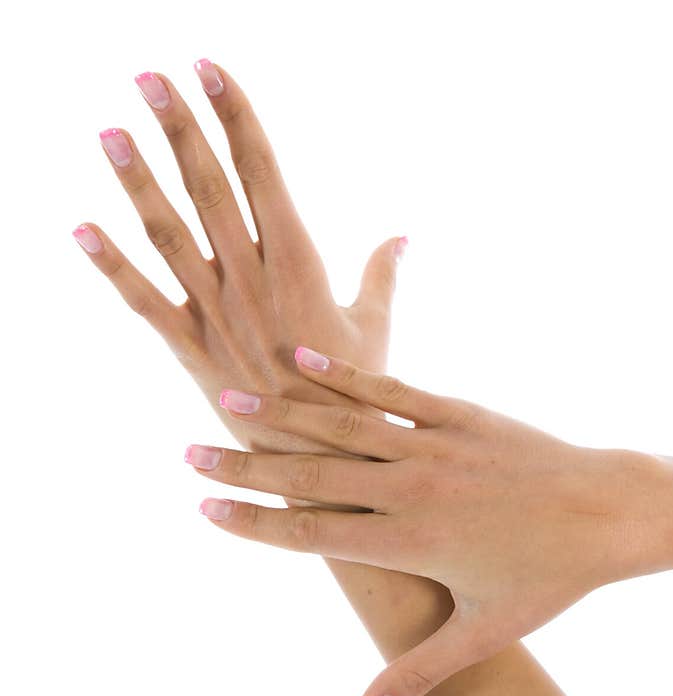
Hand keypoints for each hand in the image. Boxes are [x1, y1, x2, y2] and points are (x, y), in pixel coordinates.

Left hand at [73, 60, 405, 458]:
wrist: (325, 460)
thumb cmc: (356, 395)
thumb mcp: (376, 329)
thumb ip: (383, 275)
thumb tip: (401, 235)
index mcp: (299, 262)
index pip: (262, 170)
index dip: (235, 115)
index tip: (210, 68)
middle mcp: (251, 277)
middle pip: (209, 187)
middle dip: (179, 127)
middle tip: (149, 75)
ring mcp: (216, 311)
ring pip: (169, 234)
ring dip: (137, 180)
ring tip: (109, 130)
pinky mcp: (191, 348)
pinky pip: (143, 301)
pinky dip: (111, 266)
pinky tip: (80, 228)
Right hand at [187, 348, 672, 695]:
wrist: (615, 512)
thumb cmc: (551, 579)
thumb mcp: (483, 635)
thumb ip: (414, 675)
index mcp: (411, 544)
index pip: (312, 535)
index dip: (253, 525)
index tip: (204, 511)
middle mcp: (412, 488)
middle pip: (311, 476)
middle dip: (246, 467)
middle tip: (190, 455)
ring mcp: (434, 444)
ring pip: (341, 426)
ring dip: (281, 414)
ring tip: (228, 402)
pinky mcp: (460, 413)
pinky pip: (390, 390)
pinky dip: (343, 376)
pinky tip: (300, 359)